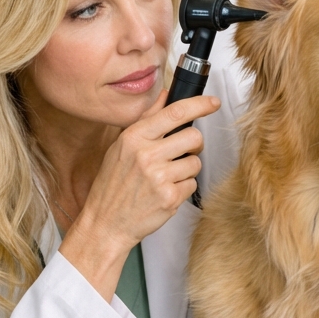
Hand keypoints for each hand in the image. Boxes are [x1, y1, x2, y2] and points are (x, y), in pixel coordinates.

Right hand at [59, 90, 220, 300]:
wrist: (105, 223)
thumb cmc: (113, 185)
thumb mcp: (121, 147)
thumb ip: (146, 120)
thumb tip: (165, 95)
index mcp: (134, 138)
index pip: (175, 113)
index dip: (199, 104)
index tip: (213, 103)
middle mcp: (146, 155)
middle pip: (194, 137)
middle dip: (194, 145)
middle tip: (183, 153)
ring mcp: (159, 177)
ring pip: (195, 163)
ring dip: (187, 170)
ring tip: (166, 178)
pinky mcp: (170, 198)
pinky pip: (192, 185)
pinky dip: (183, 189)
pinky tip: (164, 193)